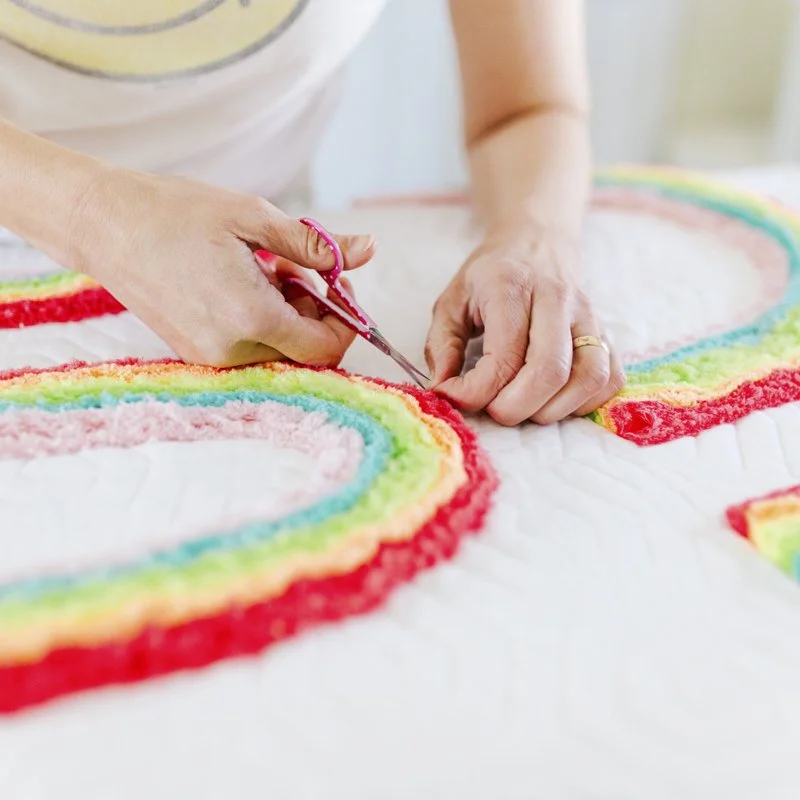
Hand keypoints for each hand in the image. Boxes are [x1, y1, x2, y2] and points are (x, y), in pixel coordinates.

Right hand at [69, 168, 374, 366]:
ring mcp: (208, 356)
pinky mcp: (193, 352)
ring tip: (267, 269)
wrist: (103, 222)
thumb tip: (368, 250)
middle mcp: (230, 350)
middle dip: (316, 314)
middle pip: (302, 353)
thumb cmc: (176, 212)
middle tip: (301, 268)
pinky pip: (247, 348)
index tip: (338, 285)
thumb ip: (317, 245)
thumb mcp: (255, 219)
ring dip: (288, 315)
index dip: (344, 322)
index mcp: (251, 318)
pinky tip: (244, 283)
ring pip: (276, 351)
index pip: (324, 349)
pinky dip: (261, 321)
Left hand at [425, 220, 624, 425]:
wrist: (537, 240)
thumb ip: (441, 346)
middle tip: (495, 412)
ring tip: (526, 409)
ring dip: (555, 410)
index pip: (503, 357)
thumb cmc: (490, 276)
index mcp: (510, 286)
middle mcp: (555, 298)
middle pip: (550, 371)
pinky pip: (610, 378)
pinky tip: (556, 400)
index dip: (477, 392)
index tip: (458, 396)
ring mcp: (588, 315)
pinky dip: (585, 402)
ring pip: (589, 377)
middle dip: (517, 407)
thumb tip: (443, 390)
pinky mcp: (607, 331)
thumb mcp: (451, 301)